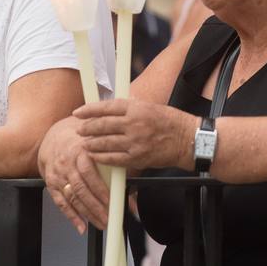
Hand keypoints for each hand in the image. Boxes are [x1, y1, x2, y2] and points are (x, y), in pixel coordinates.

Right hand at [38, 117, 110, 232]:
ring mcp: (57, 175)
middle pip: (81, 189)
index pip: (90, 173)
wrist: (55, 138)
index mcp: (80, 151)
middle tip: (109, 219)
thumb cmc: (81, 143)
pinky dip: (72, 216)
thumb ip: (115, 167)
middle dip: (96, 207)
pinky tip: (81, 226)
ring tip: (101, 224)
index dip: (101, 190)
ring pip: (72, 198)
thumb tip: (131, 190)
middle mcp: (67, 163)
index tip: (113, 202)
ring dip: (87, 214)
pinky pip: (61, 203)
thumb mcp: (99, 148)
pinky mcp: (51, 184)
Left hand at [76, 98, 195, 170]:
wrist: (188, 140)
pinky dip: (102, 158)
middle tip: (79, 130)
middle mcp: (134, 123)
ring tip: (84, 143)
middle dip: (87, 128)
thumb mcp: (150, 107)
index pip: (106, 107)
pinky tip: (95, 156)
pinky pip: (114, 159)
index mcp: (136, 108)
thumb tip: (108, 109)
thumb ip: (129, 108)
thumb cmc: (170, 122)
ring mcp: (135, 142)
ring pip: (105, 143)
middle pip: (102, 125)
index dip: (89, 110)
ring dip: (91, 144)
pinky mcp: (138, 157)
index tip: (78, 112)